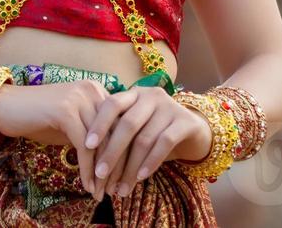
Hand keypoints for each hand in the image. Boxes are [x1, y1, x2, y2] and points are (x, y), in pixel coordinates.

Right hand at [0, 79, 112, 196]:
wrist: (5, 107)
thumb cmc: (37, 118)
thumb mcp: (71, 123)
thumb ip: (92, 132)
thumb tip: (112, 158)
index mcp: (96, 90)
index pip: (120, 124)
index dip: (124, 153)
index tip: (121, 178)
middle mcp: (92, 90)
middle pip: (115, 133)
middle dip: (116, 165)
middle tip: (114, 190)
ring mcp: (79, 98)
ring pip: (101, 142)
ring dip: (102, 172)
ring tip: (101, 193)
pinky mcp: (66, 111)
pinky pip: (84, 147)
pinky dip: (87, 169)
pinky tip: (87, 185)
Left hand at [82, 87, 211, 200]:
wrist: (195, 129)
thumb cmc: (157, 130)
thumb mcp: (137, 127)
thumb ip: (119, 134)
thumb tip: (91, 162)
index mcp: (135, 94)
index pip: (112, 104)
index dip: (99, 124)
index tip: (86, 145)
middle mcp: (152, 96)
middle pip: (127, 124)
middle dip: (112, 152)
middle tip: (100, 175)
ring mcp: (170, 107)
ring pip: (145, 138)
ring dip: (130, 166)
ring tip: (121, 187)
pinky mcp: (185, 122)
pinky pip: (164, 143)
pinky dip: (151, 162)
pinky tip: (141, 177)